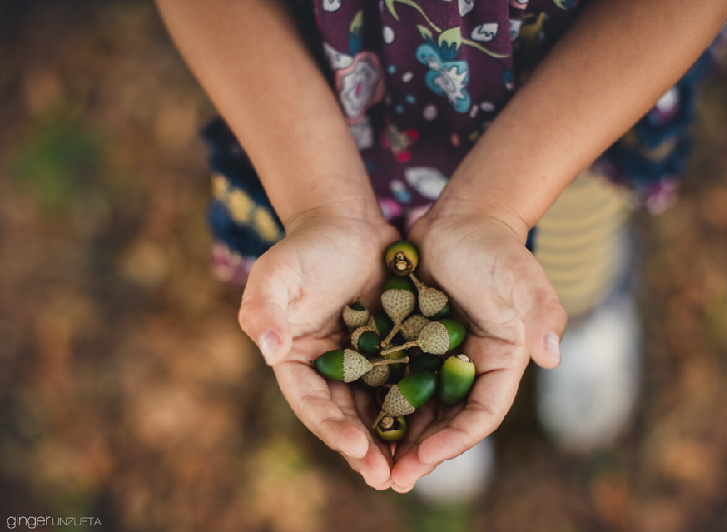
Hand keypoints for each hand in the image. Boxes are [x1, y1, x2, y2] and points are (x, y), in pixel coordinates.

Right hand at [238, 209, 400, 488]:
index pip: (312, 404)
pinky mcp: (390, 350)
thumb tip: (270, 350)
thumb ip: (264, 309)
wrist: (346, 222)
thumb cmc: (305, 247)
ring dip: (393, 437)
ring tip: (413, 465)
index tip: (356, 447)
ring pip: (378, 406)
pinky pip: (405, 380)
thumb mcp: (275, 273)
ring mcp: (361, 362)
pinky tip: (437, 422)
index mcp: (295, 362)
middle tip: (388, 477)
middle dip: (366, 448)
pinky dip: (417, 402)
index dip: (331, 429)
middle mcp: (328, 370)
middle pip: (346, 416)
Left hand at [389, 211, 566, 490]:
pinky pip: (393, 379)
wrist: (459, 219)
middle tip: (391, 477)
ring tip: (369, 461)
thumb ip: (541, 313)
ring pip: (417, 407)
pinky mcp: (412, 345)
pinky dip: (377, 400)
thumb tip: (554, 356)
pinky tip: (352, 416)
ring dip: (396, 435)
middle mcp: (471, 369)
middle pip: (447, 421)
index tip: (425, 457)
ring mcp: (439, 359)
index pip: (481, 415)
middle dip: (421, 451)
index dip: (456, 441)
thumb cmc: (495, 248)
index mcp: (501, 364)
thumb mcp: (522, 278)